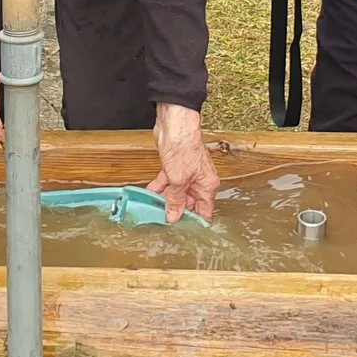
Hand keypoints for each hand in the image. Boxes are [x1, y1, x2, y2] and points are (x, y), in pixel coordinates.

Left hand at [146, 104, 219, 222]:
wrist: (174, 124)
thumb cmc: (184, 146)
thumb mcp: (178, 180)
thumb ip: (175, 200)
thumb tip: (173, 216)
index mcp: (207, 186)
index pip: (204, 212)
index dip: (193, 222)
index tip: (181, 231)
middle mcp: (199, 181)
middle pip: (188, 204)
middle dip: (175, 212)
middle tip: (163, 220)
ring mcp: (186, 174)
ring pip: (176, 194)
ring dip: (164, 200)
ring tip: (152, 209)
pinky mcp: (174, 167)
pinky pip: (167, 183)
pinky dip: (158, 189)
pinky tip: (149, 194)